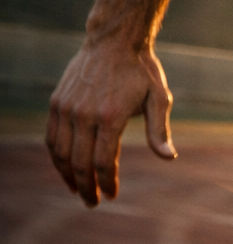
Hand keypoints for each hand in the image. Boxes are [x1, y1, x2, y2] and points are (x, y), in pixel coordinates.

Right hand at [46, 39, 175, 206]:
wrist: (114, 41)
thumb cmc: (142, 71)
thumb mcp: (159, 98)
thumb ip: (159, 131)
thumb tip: (169, 158)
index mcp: (111, 115)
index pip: (104, 161)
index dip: (108, 182)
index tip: (112, 195)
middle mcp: (84, 114)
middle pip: (81, 162)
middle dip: (86, 187)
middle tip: (93, 202)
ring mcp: (67, 108)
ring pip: (61, 153)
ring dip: (68, 176)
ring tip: (78, 190)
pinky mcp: (57, 103)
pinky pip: (52, 137)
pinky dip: (57, 157)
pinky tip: (66, 168)